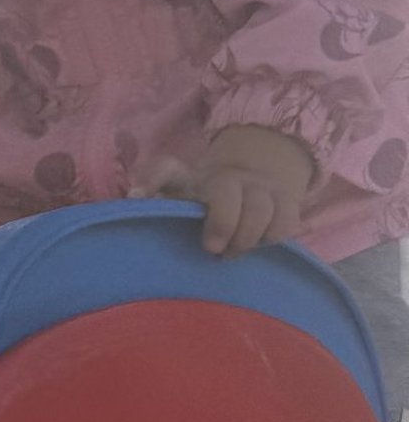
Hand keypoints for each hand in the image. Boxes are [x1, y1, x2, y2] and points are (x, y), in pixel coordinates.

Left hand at [138, 125, 314, 257]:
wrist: (251, 179)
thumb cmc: (203, 198)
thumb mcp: (178, 195)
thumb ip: (156, 191)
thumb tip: (134, 197)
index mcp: (193, 177)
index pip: (168, 169)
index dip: (153, 179)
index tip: (139, 197)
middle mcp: (229, 176)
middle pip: (229, 190)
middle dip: (223, 223)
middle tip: (213, 250)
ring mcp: (260, 187)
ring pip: (261, 209)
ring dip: (247, 237)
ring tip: (232, 252)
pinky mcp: (286, 202)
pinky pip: (285, 222)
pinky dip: (271, 238)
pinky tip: (257, 244)